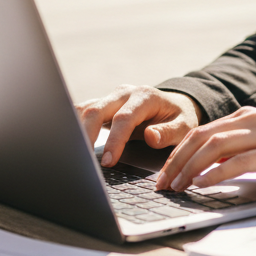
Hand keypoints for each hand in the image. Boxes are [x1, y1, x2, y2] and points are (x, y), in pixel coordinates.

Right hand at [74, 85, 201, 167]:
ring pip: (85, 110)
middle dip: (87, 136)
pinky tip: (71, 143)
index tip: (109, 161)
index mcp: (145, 96)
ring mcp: (111, 97)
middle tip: (85, 161)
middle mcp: (124, 93)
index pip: (124, 118)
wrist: (174, 105)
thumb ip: (169, 133)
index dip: (114, 140)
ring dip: (77, 131)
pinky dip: (74, 126)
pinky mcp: (102, 105)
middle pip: (97, 110)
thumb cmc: (179, 118)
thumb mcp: (184, 127)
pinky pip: (82, 112)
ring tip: (74, 155)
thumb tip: (151, 137)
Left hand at [154, 107, 255, 191]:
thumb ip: (240, 148)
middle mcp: (252, 120)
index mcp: (246, 117)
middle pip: (201, 137)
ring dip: (190, 168)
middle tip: (163, 184)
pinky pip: (239, 162)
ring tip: (177, 186)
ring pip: (215, 147)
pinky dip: (216, 174)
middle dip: (176, 161)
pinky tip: (203, 184)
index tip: (164, 174)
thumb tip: (210, 166)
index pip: (201, 132)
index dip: (178, 153)